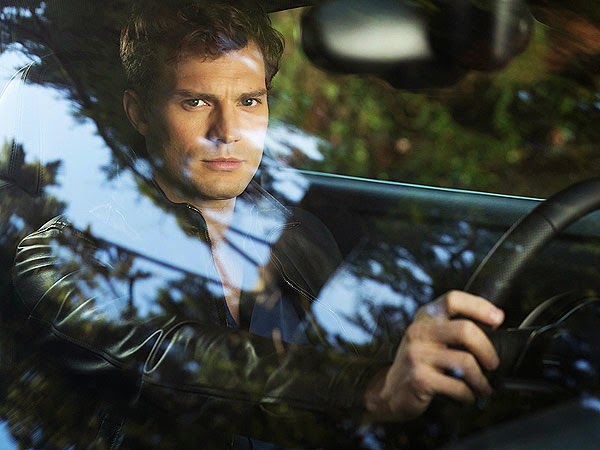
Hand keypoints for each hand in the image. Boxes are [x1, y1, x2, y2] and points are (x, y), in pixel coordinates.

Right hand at [364, 290, 503, 420]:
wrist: (391, 391)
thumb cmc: (419, 363)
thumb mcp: (430, 337)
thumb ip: (452, 328)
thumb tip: (494, 325)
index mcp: (425, 317)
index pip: (453, 299)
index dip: (479, 306)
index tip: (498, 319)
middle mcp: (419, 332)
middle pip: (465, 330)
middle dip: (488, 350)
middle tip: (493, 364)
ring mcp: (417, 354)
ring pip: (465, 361)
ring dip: (482, 379)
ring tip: (484, 387)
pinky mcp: (419, 378)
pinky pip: (457, 386)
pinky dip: (469, 395)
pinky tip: (468, 396)